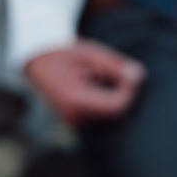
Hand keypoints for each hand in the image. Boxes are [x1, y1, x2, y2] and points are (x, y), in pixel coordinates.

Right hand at [24, 39, 144, 125]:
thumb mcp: (90, 53)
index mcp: (75, 101)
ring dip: (112, 94)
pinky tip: (92, 84)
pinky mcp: (77, 123)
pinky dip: (104, 98)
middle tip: (105, 69)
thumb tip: (139, 77)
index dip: (130, 90)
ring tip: (94, 75)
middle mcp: (74, 118)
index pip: (117, 107)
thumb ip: (115, 66)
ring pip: (110, 113)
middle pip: (116, 112)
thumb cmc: (64, 54)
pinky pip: (101, 114)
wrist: (36, 62)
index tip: (131, 71)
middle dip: (120, 90)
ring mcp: (74, 123)